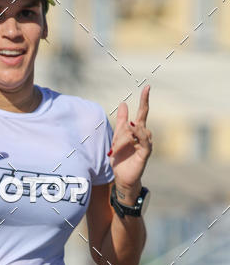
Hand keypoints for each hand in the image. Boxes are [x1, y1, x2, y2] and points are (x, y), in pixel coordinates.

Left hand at [110, 85, 152, 202]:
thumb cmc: (121, 158)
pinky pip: (145, 140)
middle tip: (139, 102)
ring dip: (125, 135)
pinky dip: (139, 133)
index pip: (142, 113)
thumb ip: (121, 121)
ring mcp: (146, 143)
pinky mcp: (146, 153)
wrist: (121, 177)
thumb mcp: (117, 137)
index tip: (147, 87)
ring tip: (117, 146)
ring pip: (138, 130)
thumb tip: (123, 103)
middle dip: (136, 113)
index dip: (145, 100)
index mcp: (137, 131)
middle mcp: (144, 135)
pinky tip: (133, 128)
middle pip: (138, 120)